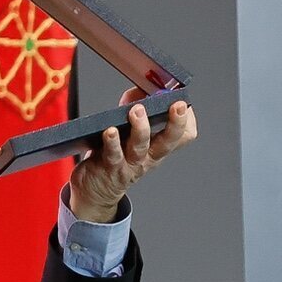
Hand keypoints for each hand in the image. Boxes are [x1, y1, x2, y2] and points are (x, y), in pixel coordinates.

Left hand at [69, 88, 197, 222]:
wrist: (94, 191)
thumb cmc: (113, 157)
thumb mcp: (129, 134)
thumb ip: (135, 110)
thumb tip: (139, 89)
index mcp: (158, 148)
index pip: (183, 136)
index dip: (186, 120)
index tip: (183, 102)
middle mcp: (148, 157)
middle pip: (168, 141)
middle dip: (176, 123)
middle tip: (177, 105)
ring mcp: (129, 164)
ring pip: (141, 146)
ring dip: (141, 127)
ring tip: (137, 110)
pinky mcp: (109, 168)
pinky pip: (113, 154)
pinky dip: (112, 142)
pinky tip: (110, 131)